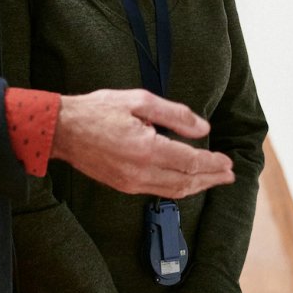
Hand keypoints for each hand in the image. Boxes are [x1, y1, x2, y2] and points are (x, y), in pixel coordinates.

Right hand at [52, 89, 234, 199]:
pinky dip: (178, 188)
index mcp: (147, 148)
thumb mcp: (140, 100)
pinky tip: (187, 182)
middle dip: (211, 178)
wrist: (63, 130)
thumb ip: (175, 115)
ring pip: (174, 191)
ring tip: (215, 180)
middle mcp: (141, 171)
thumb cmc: (99, 110)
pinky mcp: (123, 186)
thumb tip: (203, 129)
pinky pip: (159, 192)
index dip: (213, 163)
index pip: (191, 162)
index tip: (228, 162)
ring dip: (198, 186)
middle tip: (229, 175)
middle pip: (186, 181)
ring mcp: (131, 182)